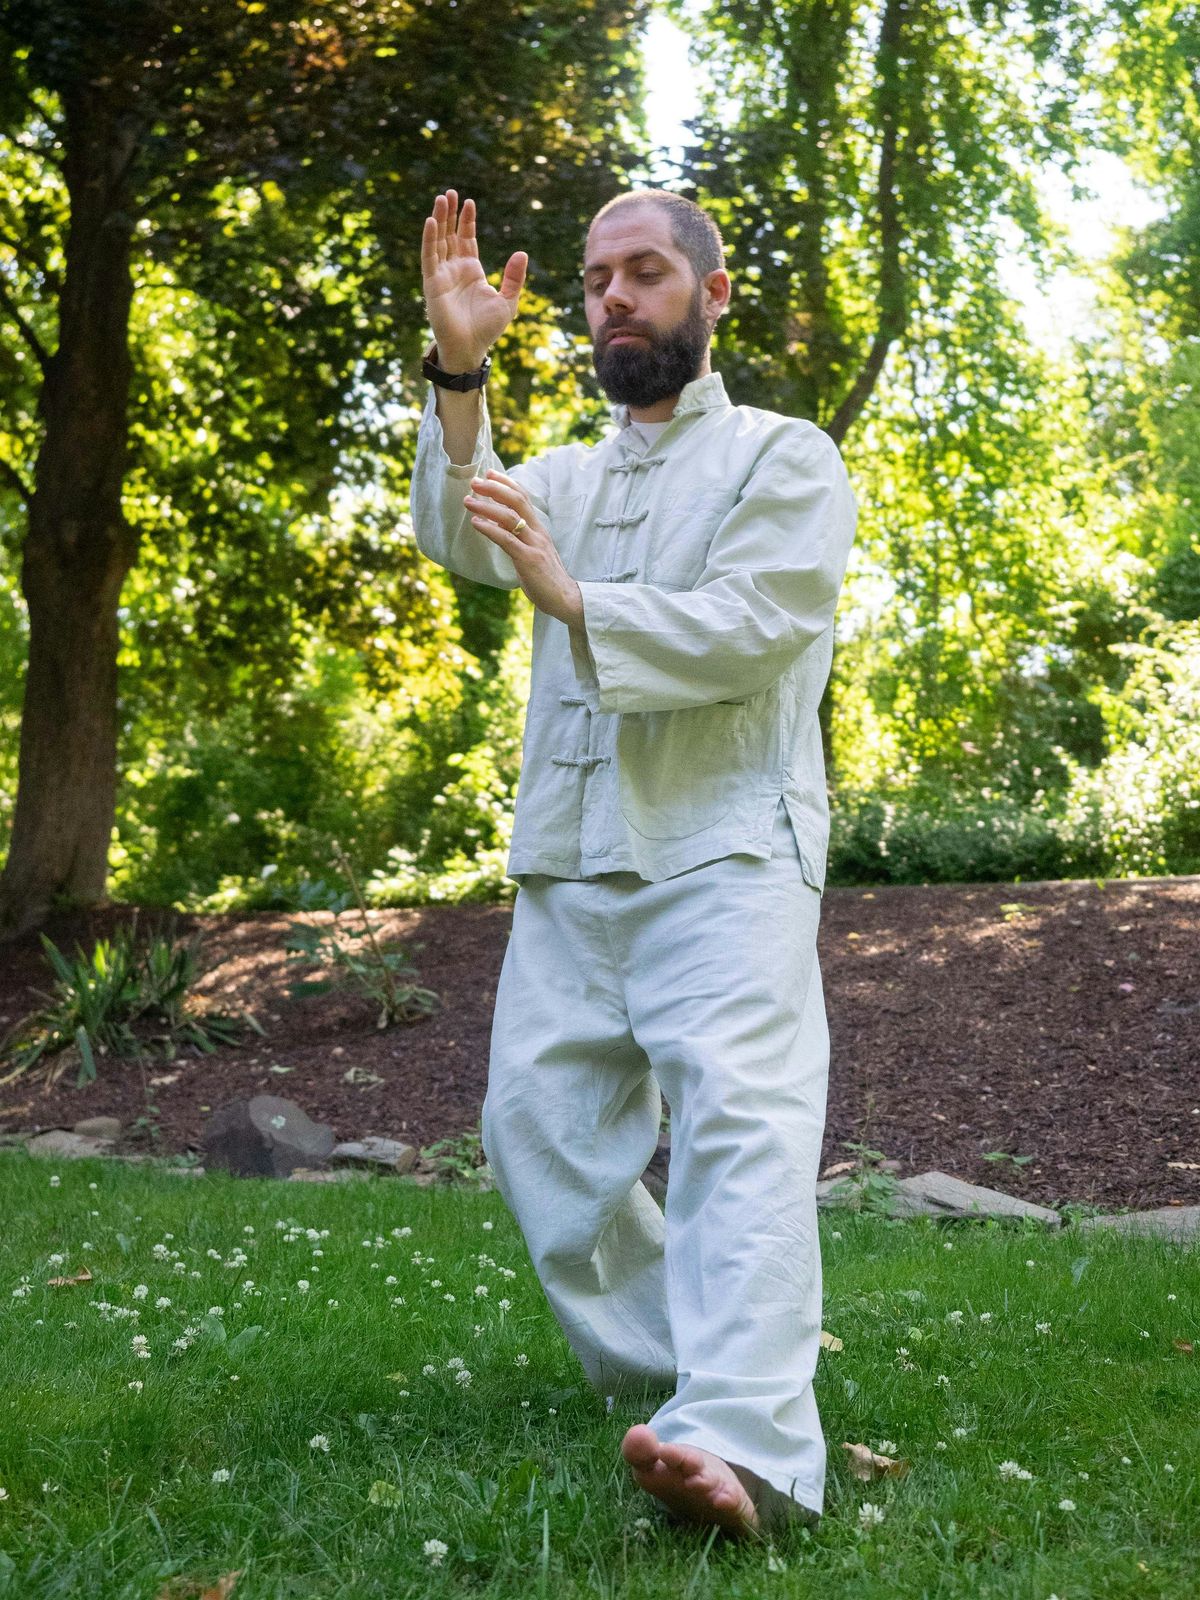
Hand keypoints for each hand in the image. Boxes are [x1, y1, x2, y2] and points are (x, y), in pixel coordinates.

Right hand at [422, 190, 527, 366]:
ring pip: (439, 241)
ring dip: (439, 220)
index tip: (470, 202)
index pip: (467, 239)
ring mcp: (442, 275)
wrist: (470, 347)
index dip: (467, 221)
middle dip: (450, 214)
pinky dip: (430, 239)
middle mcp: (455, 269)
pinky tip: (430, 221)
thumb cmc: (487, 329)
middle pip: (451, 235)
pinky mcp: (432, 283)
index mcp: (472, 270)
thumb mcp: (508, 301)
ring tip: (441, 199)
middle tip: (450, 192)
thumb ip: (514, 277)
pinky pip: (430, 257)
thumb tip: (522, 253)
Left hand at [463, 471, 583, 627]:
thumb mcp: (533, 553)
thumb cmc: (547, 579)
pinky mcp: (528, 559)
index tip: (490, 474)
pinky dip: (489, 528)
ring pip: (510, 517)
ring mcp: (534, 545)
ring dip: (486, 506)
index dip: (506, 483)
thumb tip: (500, 529)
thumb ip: (520, 540)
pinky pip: (507, 539)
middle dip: (494, 488)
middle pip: (517, 501)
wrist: (565, 599)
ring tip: (468, 501)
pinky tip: (476, 523)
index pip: (523, 498)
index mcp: (539, 530)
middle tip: (475, 481)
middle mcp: (538, 532)